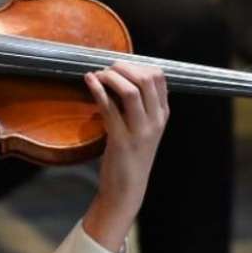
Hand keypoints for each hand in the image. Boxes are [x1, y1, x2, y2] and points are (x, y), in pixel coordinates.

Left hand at [80, 61, 168, 250]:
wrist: (127, 188)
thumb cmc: (131, 155)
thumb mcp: (143, 127)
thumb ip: (138, 105)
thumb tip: (120, 77)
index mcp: (162, 114)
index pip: (159, 77)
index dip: (137, 65)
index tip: (120, 66)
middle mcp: (155, 120)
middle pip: (146, 79)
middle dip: (123, 67)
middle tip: (106, 68)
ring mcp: (140, 131)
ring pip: (130, 90)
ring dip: (111, 76)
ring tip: (97, 74)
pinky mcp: (120, 140)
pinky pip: (109, 108)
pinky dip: (98, 90)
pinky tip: (89, 81)